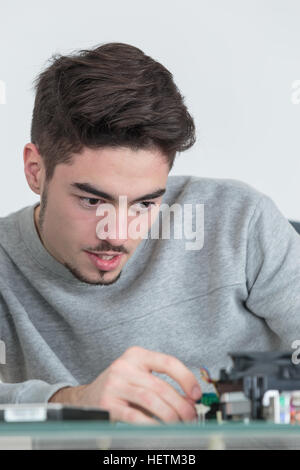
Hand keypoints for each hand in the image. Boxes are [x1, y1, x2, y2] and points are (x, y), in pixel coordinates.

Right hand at [49, 346, 201, 423]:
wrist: (86, 397)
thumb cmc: (119, 386)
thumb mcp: (139, 376)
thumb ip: (160, 383)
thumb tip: (189, 400)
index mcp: (136, 355)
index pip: (167, 362)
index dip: (186, 378)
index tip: (197, 394)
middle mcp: (125, 366)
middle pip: (161, 385)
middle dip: (181, 404)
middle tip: (190, 416)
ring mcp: (114, 383)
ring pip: (150, 399)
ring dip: (169, 415)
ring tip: (178, 424)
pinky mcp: (107, 402)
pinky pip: (134, 415)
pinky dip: (151, 424)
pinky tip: (159, 429)